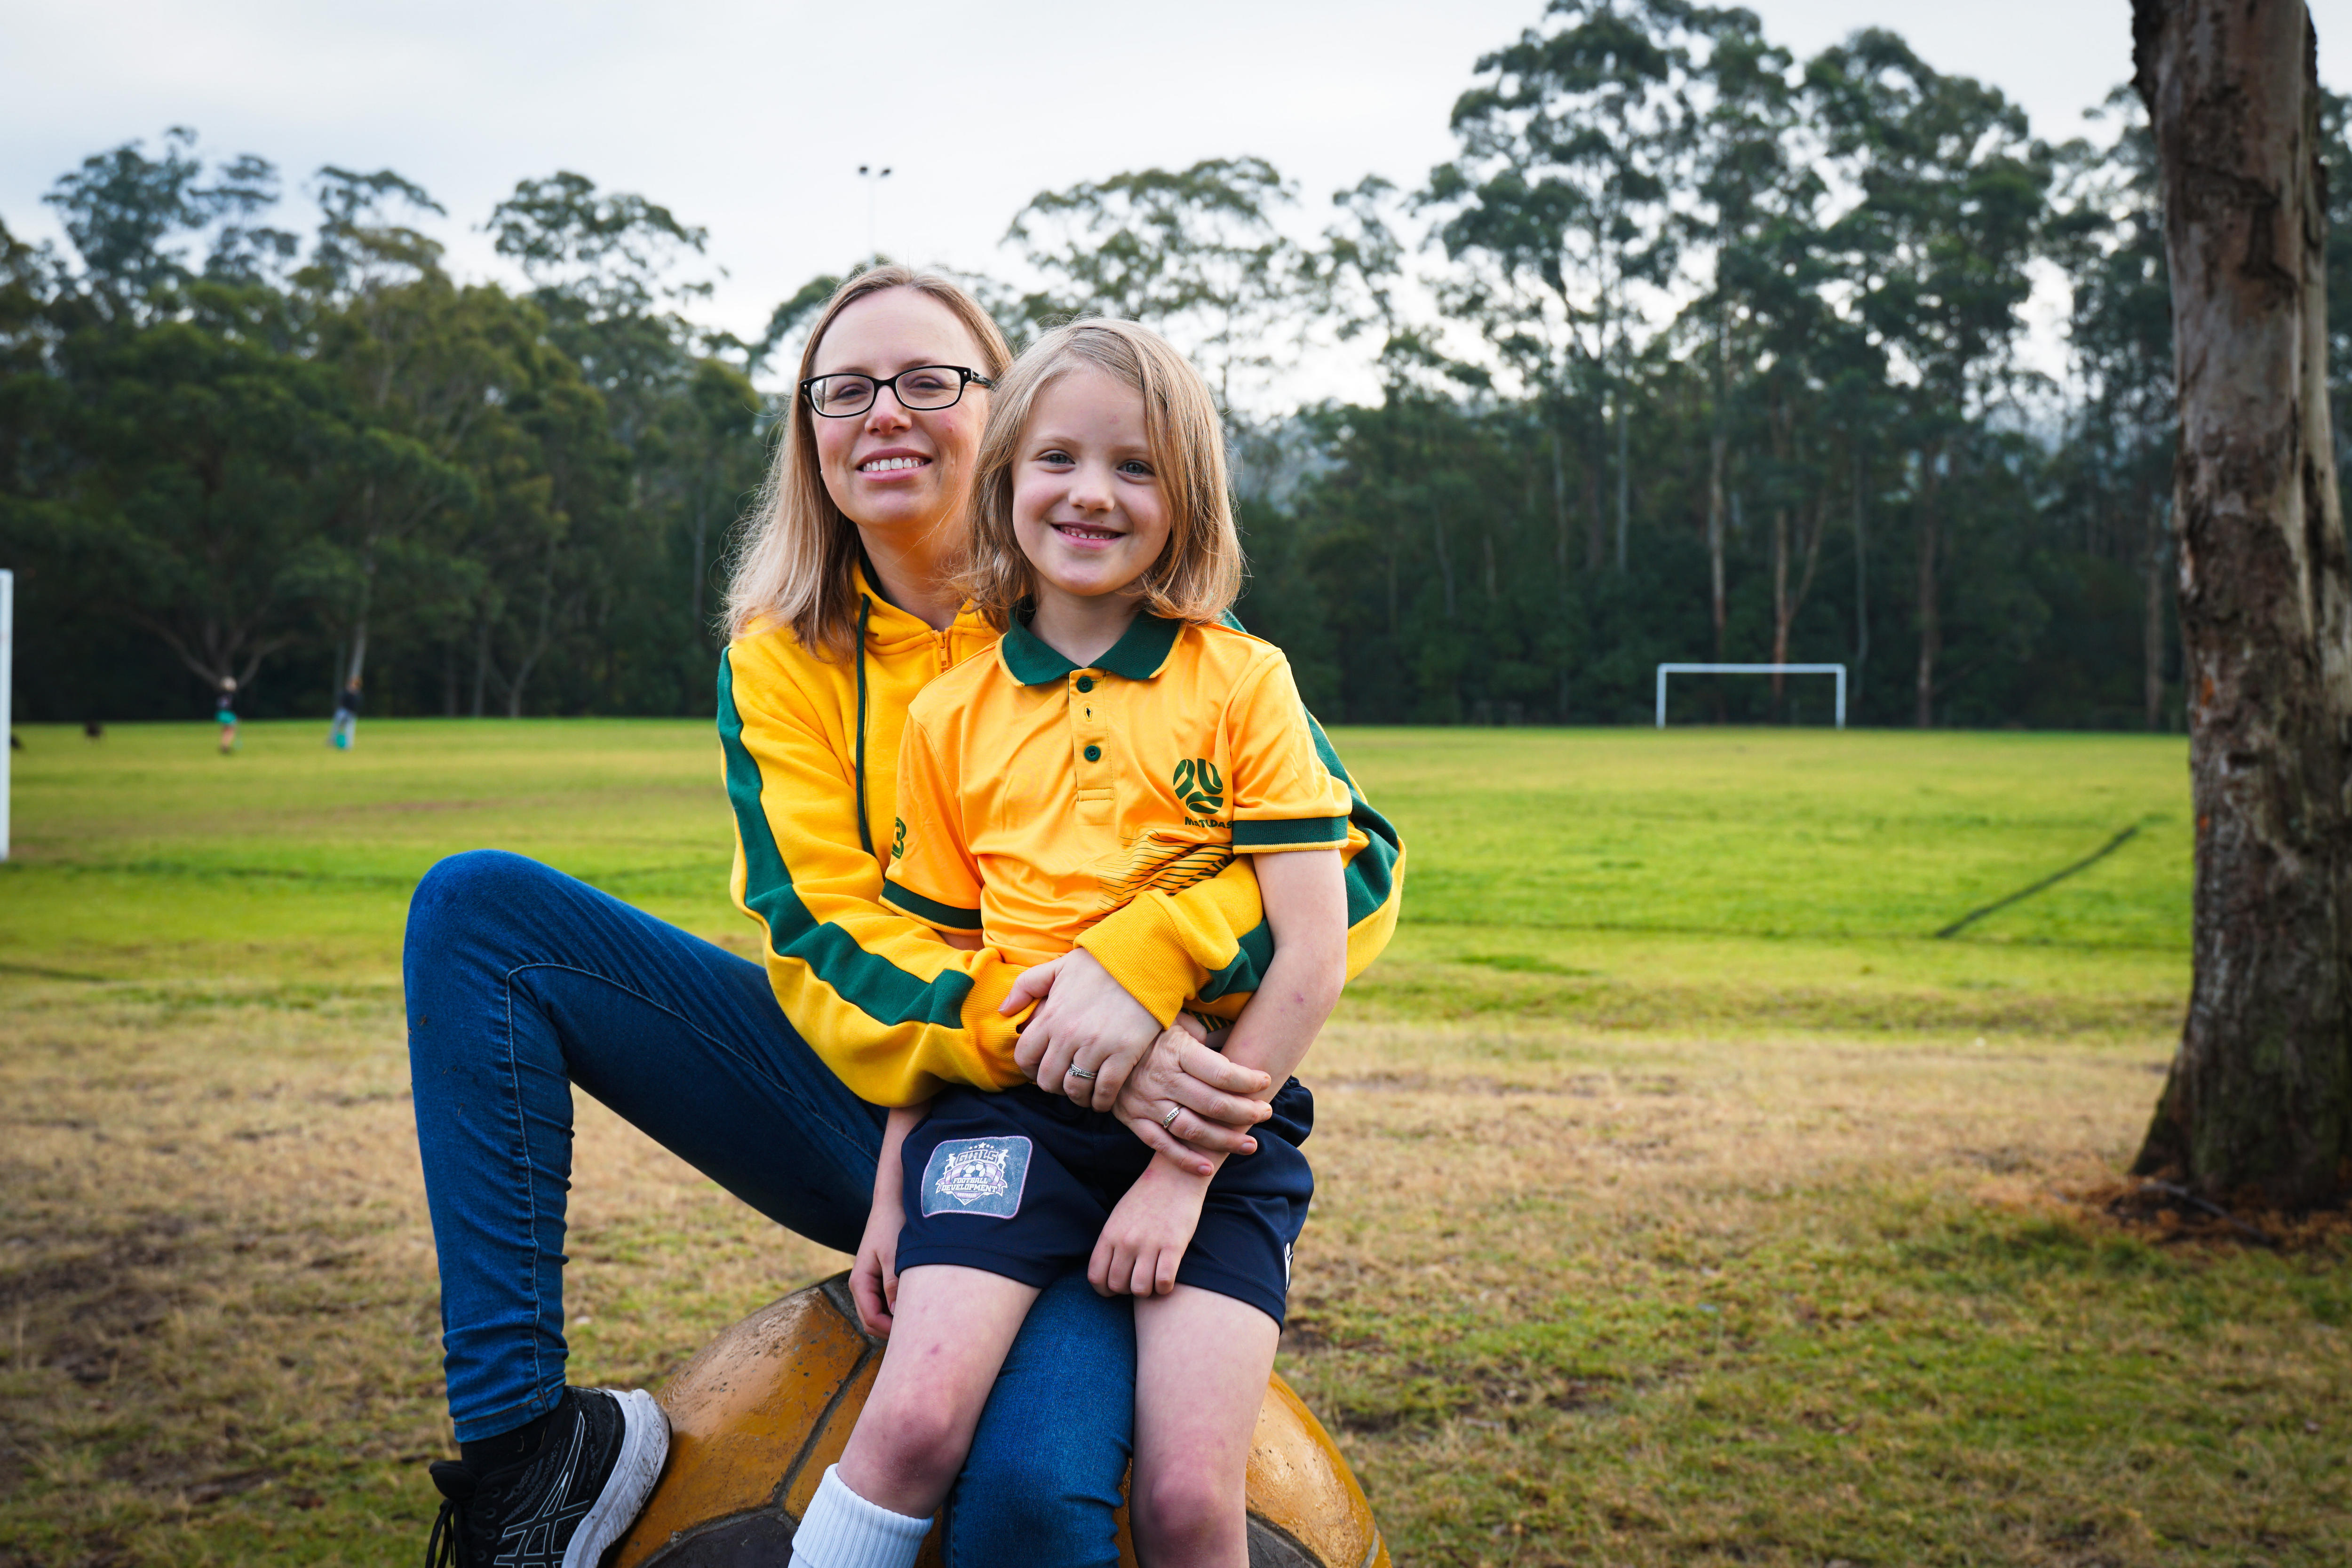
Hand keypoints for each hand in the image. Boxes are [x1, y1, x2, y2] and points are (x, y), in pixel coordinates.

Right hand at [849, 1189, 905, 1337]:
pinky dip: (897, 1308)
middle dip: (891, 1330)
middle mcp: (861, 1285)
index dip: (890, 1331)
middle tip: (919, 1332)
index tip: (913, 1333)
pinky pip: (885, 1302)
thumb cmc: (891, 1226)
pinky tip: (915, 1306)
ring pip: (878, 1313)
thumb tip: (897, 1313)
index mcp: (859, 1281)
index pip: (870, 1319)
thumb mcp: (893, 1255)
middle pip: (872, 1321)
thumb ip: (893, 1283)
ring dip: (894, 1320)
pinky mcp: (879, 1278)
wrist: (891, 1204)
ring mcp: (870, 1283)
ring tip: (919, 1321)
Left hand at [1005, 949, 1161, 1111]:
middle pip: (1047, 1079)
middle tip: (1061, 1081)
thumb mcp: (1057, 967)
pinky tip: (1102, 1099)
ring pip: (1075, 1089)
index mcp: (1051, 1016)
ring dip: (1076, 1096)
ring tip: (1082, 1091)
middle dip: (1051, 1085)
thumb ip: (1026, 986)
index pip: (1025, 1056)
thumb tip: (1004, 1010)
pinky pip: (1105, 1091)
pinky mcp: (1123, 1054)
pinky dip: (1101, 1101)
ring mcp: (1097, 1047)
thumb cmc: (1100, 964)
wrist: (1143, 960)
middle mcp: (1069, 1035)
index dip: (1028, 1068)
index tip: (1038, 1069)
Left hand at [1089, 1161, 1207, 1297]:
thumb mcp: (1119, 1216)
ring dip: (1147, 1290)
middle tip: (1137, 1281)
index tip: (1114, 1289)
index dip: (1103, 1290)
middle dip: (1126, 1290)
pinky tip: (1167, 1279)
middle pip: (1117, 1286)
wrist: (1175, 1174)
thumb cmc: (1146, 1196)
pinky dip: (1165, 1288)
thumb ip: (1111, 1242)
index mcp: (1110, 1233)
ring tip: (1152, 1280)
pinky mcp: (1174, 1246)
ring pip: (1140, 1289)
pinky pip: (1164, 1282)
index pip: (1095, 1276)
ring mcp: (1150, 1244)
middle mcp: (1126, 1241)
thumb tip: (1107, 1270)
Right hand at [1114, 1029, 1272, 1175]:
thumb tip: (1235, 1034)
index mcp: (1176, 1051)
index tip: (1265, 1081)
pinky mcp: (1133, 1120)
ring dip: (1224, 1141)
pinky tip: (1208, 1167)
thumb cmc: (1148, 1031)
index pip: (1222, 1072)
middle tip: (1266, 1114)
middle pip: (1213, 1104)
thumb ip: (1203, 1031)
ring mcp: (1146, 1102)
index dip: (1248, 1080)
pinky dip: (1185, 1160)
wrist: (1099, 1045)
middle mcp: (1162, 1079)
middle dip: (1246, 1113)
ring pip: (1192, 1129)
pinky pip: (1161, 1146)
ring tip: (1249, 1145)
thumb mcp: (1175, 1021)